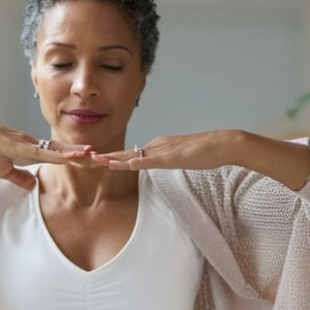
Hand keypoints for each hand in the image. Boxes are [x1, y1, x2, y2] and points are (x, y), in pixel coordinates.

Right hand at [0, 114, 90, 188]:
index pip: (59, 155)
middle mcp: (34, 144)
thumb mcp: (3, 170)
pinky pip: (42, 152)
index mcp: (32, 150)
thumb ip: (19, 178)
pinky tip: (70, 156)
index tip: (94, 162)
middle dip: (83, 156)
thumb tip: (33, 186)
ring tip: (95, 156)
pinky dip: (57, 155)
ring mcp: (28, 143)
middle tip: (104, 160)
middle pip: (64, 151)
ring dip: (76, 154)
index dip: (76, 158)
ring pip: (57, 150)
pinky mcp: (19, 146)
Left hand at [90, 130, 246, 171]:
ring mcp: (163, 149)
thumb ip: (165, 160)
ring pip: (134, 154)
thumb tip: (155, 165)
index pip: (130, 153)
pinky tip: (125, 164)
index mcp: (157, 145)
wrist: (222, 144)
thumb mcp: (179, 158)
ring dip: (114, 158)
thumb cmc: (204, 152)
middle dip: (106, 156)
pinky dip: (137, 162)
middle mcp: (156, 144)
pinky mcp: (172, 156)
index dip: (113, 157)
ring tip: (96, 160)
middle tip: (87, 158)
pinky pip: (151, 159)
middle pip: (126, 152)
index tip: (97, 160)